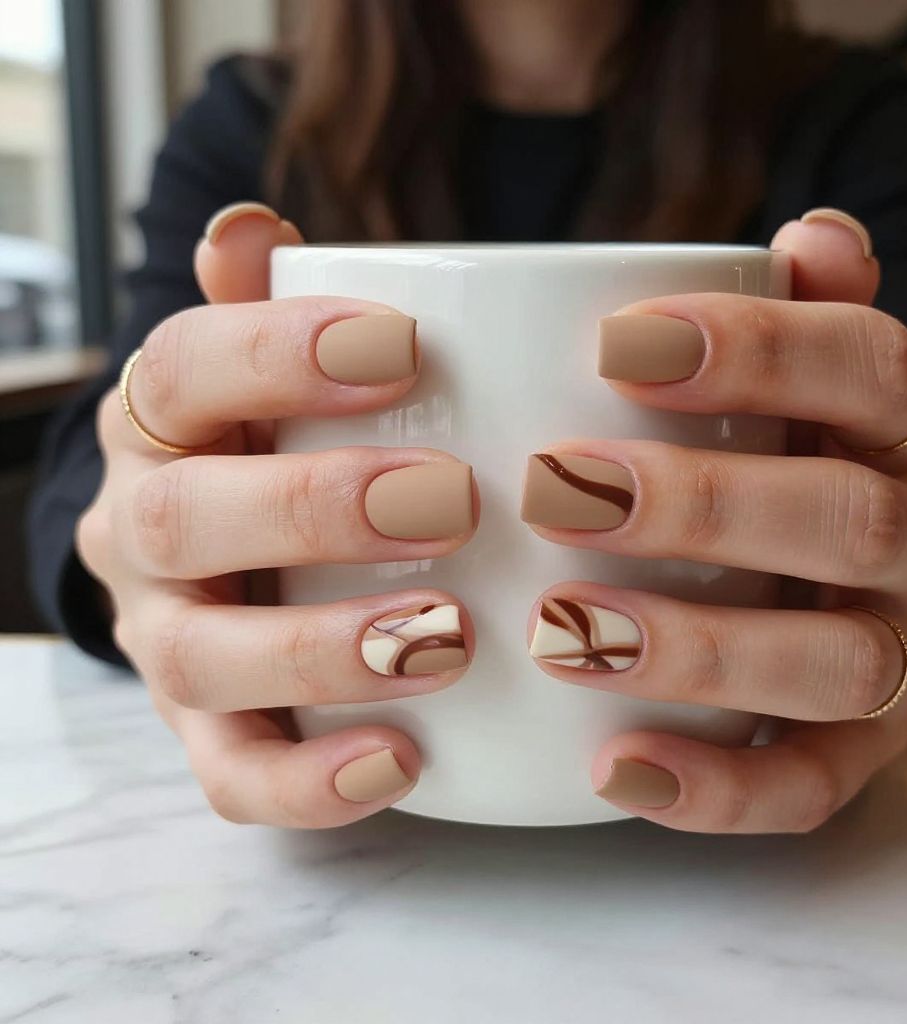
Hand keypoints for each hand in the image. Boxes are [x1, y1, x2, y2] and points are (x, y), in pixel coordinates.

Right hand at [76, 203, 477, 826]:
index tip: (403, 344)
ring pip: (206, 658)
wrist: (226, 560)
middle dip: (314, 508)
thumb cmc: (273, 446)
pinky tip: (405, 759)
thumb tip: (254, 226)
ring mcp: (167, 643)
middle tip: (451, 499)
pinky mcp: (205, 735)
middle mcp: (145, 535)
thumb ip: (263, 306)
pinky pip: (234, 775)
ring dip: (323, 651)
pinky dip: (313, 782)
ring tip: (445, 638)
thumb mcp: (268, 375)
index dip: (277, 351)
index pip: (181, 371)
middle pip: (186, 519)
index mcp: (161, 427)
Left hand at [523, 209, 906, 832]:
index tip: (615, 345)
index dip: (757, 350)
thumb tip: (814, 238)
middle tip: (555, 489)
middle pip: (849, 518)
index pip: (869, 368)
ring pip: (834, 661)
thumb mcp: (779, 376)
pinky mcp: (861, 749)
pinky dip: (717, 788)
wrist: (805, 575)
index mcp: (905, 430)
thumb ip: (792, 311)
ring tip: (563, 631)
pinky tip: (614, 767)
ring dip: (698, 647)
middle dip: (701, 505)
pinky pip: (810, 787)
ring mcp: (902, 654)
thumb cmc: (764, 451)